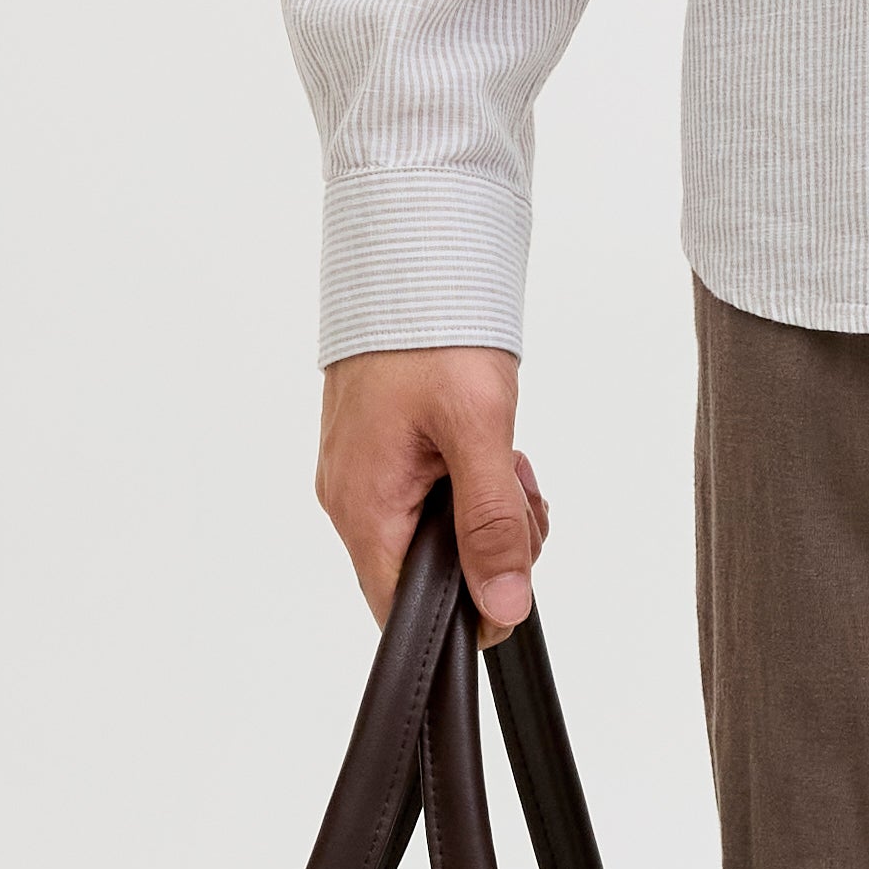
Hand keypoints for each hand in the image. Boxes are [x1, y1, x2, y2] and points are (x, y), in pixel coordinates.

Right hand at [317, 344, 546, 637]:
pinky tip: (489, 450)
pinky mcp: (379, 448)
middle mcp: (350, 496)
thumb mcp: (480, 433)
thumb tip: (503, 605)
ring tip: (507, 461)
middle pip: (424, 571)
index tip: (512, 577)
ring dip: (484, 510)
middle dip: (487, 547)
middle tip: (519, 495)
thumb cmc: (432, 333)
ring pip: (432, 532)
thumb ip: (491, 525)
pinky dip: (467, 481)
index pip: (400, 607)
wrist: (409, 258)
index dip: (464, 611)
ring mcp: (361, 470)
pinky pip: (425, 494)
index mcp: (362, 504)